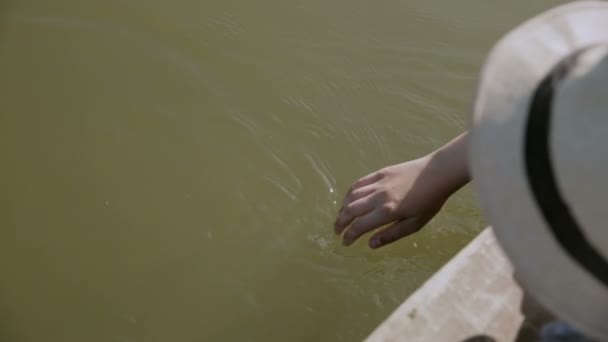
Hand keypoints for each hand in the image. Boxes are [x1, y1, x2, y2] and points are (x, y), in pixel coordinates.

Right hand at [334, 133, 469, 248]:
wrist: (438, 173)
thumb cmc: (430, 201)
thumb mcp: (414, 224)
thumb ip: (391, 235)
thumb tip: (370, 244)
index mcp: (387, 212)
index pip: (360, 226)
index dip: (349, 236)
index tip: (345, 243)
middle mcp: (378, 197)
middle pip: (350, 210)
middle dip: (340, 222)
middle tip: (337, 231)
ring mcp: (378, 183)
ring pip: (352, 196)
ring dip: (343, 208)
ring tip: (342, 217)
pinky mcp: (380, 173)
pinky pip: (359, 183)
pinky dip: (350, 192)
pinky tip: (349, 198)